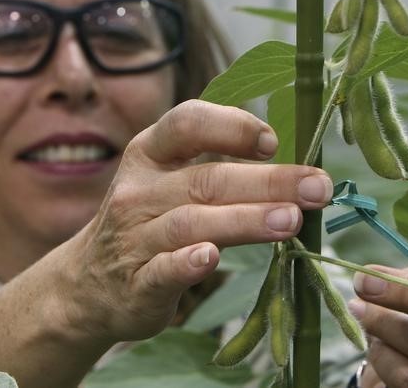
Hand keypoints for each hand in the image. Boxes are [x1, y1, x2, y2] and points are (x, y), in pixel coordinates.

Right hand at [64, 100, 332, 343]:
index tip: (274, 141)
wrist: (90, 283)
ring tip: (291, 221)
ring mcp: (134, 237)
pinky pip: (161, 270)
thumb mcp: (168, 179)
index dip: (232, 127)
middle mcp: (139, 190)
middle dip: (267, 182)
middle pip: (206, 179)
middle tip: (317, 187)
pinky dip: (187, 264)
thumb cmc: (149, 222)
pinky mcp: (136, 284)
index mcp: (150, 153)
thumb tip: (295, 166)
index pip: (187, 123)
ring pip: (192, 223)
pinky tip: (211, 258)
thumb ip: (218, 166)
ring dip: (245, 220)